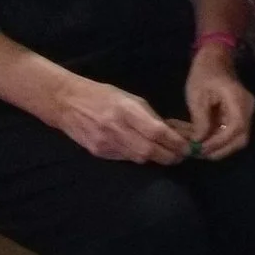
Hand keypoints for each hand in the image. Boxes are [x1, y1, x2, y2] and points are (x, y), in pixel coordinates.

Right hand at [51, 77, 184, 163]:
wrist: (66, 103)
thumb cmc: (102, 95)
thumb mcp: (130, 98)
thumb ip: (149, 115)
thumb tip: (171, 131)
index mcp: (127, 110)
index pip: (156, 132)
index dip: (175, 142)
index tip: (187, 146)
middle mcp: (117, 128)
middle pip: (150, 151)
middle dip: (170, 156)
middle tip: (181, 156)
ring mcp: (106, 143)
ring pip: (139, 158)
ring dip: (156, 158)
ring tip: (167, 155)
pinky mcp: (99, 153)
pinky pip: (125, 159)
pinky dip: (138, 157)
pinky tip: (144, 152)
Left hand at [183, 51, 254, 158]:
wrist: (215, 58)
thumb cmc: (204, 73)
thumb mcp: (197, 96)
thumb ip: (200, 120)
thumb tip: (199, 142)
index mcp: (238, 100)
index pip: (236, 128)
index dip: (219, 142)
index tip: (201, 148)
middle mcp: (248, 108)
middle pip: (241, 138)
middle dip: (220, 150)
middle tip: (200, 153)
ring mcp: (246, 111)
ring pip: (238, 138)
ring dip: (219, 146)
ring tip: (200, 148)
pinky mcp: (241, 114)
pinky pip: (233, 132)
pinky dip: (220, 139)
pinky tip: (204, 140)